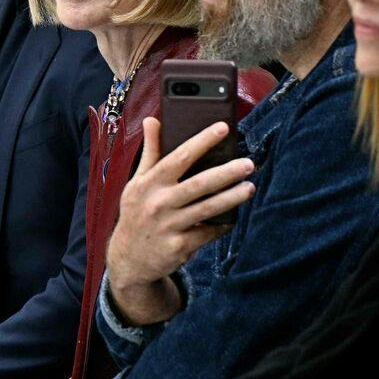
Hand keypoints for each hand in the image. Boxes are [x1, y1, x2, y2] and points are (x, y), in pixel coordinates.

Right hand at [105, 116, 255, 325]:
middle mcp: (158, 203)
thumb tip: (151, 120)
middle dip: (226, 173)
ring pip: (207, 209)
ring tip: (250, 188)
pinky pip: (208, 232)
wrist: (128, 258)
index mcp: (148, 184)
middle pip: (198, 184)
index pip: (178, 157)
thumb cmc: (137, 213)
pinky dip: (223, 225)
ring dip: (231, 198)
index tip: (222, 128)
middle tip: (248, 163)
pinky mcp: (179, 246)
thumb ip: (150, 152)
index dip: (201, 142)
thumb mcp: (137, 182)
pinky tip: (233, 218)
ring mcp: (168, 226)